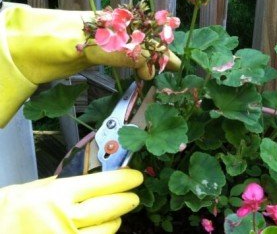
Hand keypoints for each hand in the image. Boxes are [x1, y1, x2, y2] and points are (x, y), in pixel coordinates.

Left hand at [0, 4, 179, 125]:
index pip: (146, 35)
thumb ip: (120, 53)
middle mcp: (113, 31)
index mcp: (113, 23)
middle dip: (160, 54)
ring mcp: (105, 43)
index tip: (174, 65)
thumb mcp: (89, 45)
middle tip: (175, 68)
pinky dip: (134, 66)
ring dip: (149, 61)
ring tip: (162, 71)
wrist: (24, 47)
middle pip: (143, 42)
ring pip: (134, 51)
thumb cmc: (53, 38)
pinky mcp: (96, 55)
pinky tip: (140, 72)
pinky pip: (121, 59)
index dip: (161, 49)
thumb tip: (149, 65)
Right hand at [0, 169, 142, 233]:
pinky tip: (101, 230)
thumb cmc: (9, 212)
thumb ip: (65, 184)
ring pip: (107, 231)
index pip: (103, 183)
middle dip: (126, 200)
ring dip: (114, 221)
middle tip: (133, 196)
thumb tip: (94, 177)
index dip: (124, 179)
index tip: (136, 177)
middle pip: (110, 207)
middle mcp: (65, 218)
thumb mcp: (35, 189)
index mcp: (58, 194)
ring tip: (115, 214)